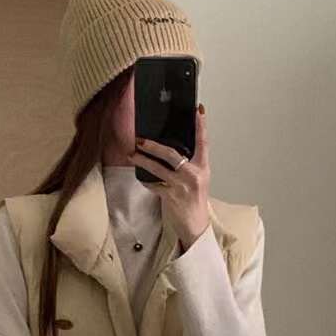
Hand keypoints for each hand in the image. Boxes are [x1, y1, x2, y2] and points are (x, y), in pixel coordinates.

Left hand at [128, 103, 210, 250]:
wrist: (195, 224)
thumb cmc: (195, 200)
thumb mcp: (198, 178)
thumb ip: (189, 163)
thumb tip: (171, 148)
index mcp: (202, 168)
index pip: (203, 143)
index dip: (201, 126)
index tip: (198, 111)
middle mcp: (193, 175)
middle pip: (172, 154)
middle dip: (154, 146)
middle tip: (141, 139)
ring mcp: (181, 186)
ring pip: (158, 168)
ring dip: (143, 161)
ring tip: (132, 154)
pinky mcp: (170, 197)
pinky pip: (153, 184)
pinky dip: (145, 180)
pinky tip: (139, 175)